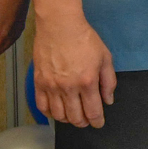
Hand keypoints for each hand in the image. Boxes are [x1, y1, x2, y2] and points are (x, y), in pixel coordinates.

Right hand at [33, 12, 118, 127]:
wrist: (60, 25)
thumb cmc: (85, 39)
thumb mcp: (105, 58)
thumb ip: (108, 81)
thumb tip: (108, 101)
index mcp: (87, 82)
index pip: (93, 112)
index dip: (97, 121)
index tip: (98, 123)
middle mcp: (69, 88)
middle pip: (75, 117)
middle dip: (83, 123)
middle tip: (86, 120)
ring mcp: (52, 86)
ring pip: (58, 115)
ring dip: (67, 119)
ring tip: (72, 115)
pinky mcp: (39, 82)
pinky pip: (42, 106)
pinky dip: (49, 113)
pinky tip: (56, 111)